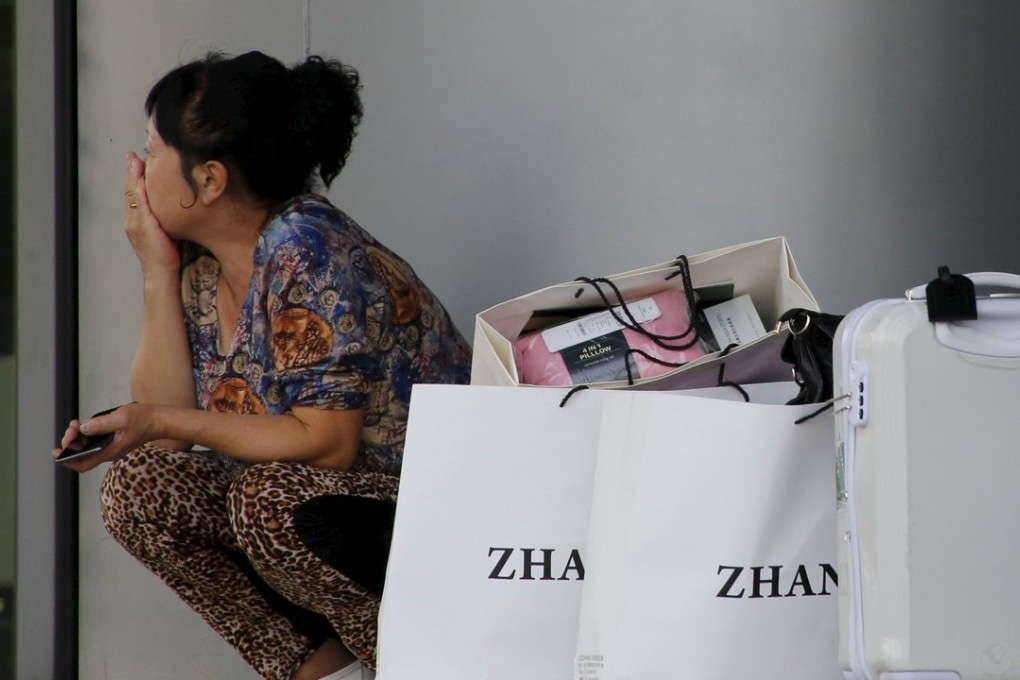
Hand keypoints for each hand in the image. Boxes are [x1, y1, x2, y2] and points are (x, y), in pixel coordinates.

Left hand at [51, 403, 163, 472]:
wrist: (161, 420)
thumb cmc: (144, 420)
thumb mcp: (121, 418)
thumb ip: (100, 424)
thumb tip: (82, 428)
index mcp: (110, 451)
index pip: (83, 464)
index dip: (67, 461)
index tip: (57, 452)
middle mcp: (109, 452)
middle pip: (82, 454)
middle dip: (72, 442)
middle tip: (71, 428)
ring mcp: (112, 446)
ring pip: (87, 446)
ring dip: (78, 436)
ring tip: (76, 424)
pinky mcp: (114, 439)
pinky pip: (95, 440)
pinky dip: (87, 432)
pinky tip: (85, 423)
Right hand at [124, 152, 179, 276]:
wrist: (161, 274)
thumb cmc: (166, 257)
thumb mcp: (165, 234)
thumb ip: (164, 220)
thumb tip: (174, 209)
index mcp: (137, 222)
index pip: (134, 196)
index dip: (134, 179)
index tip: (136, 162)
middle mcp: (132, 221)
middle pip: (130, 191)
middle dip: (131, 172)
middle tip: (132, 156)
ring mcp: (135, 223)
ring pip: (132, 194)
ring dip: (133, 177)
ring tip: (135, 161)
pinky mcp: (142, 226)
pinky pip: (139, 203)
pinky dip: (139, 190)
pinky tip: (141, 179)